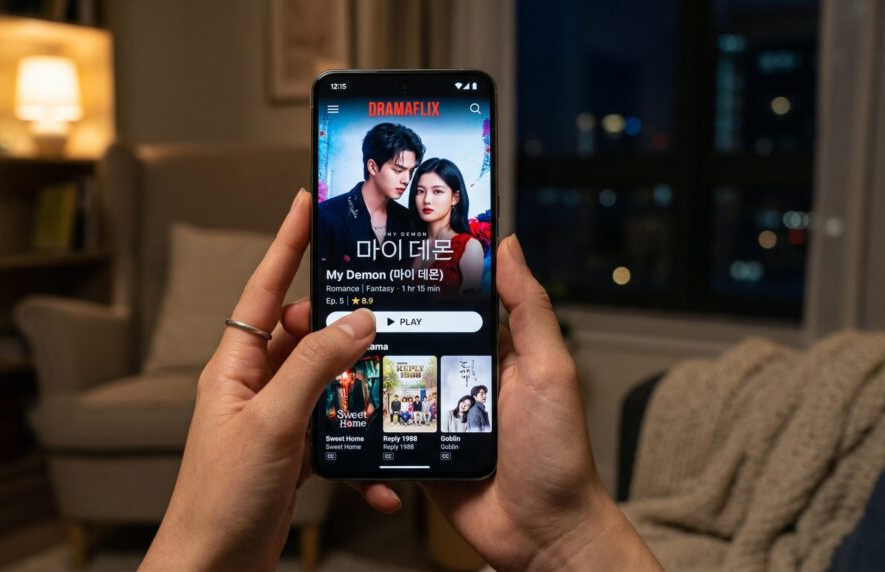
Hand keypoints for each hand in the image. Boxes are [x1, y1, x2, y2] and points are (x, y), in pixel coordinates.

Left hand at [140, 190, 375, 570]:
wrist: (211, 567)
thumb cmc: (221, 498)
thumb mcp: (274, 424)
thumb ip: (314, 368)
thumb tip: (356, 323)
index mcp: (236, 366)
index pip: (265, 290)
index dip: (286, 244)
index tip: (306, 203)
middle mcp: (255, 385)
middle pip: (306, 335)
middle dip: (345, 328)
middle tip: (383, 316)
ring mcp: (275, 419)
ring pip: (327, 383)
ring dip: (357, 391)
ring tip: (388, 390)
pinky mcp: (293, 453)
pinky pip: (333, 434)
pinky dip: (356, 451)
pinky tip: (377, 475)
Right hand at [357, 236, 660, 570]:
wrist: (542, 535)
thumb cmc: (558, 454)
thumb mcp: (549, 372)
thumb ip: (529, 311)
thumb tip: (508, 246)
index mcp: (495, 350)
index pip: (457, 299)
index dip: (430, 273)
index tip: (394, 245)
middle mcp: (462, 375)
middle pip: (413, 335)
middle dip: (381, 319)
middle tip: (340, 296)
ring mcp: (437, 413)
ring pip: (391, 378)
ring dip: (366, 366)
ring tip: (326, 345)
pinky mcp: (418, 448)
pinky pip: (384, 426)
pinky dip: (366, 418)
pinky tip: (342, 404)